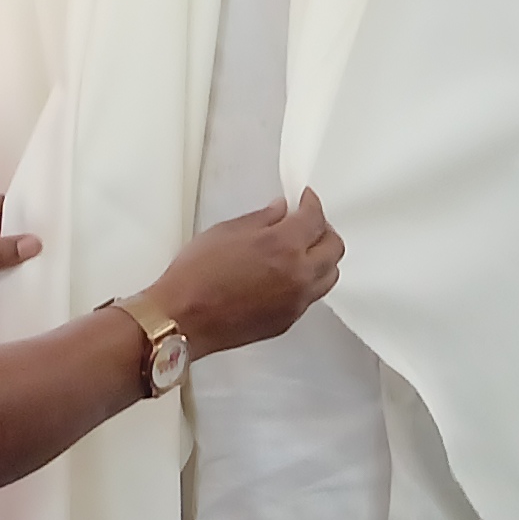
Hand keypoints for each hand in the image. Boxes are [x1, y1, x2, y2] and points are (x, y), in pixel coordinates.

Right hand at [143, 190, 343, 356]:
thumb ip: (261, 219)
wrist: (184, 317)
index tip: (305, 200)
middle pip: (334, 248)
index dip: (312, 204)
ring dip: (322, 258)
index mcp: (284, 245)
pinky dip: (307, 281)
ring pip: (329, 275)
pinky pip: (311, 296)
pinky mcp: (289, 320)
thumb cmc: (197, 273)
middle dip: (324, 230)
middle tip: (307, 224)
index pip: (315, 218)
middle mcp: (299, 274)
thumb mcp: (226, 231)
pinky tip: (286, 275)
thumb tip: (281, 211)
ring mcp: (297, 301)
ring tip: (302, 251)